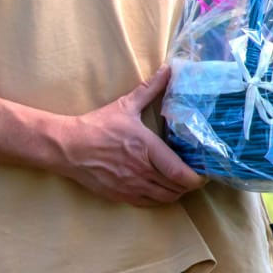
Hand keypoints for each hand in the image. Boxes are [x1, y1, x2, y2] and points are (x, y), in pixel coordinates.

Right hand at [54, 65, 205, 205]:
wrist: (67, 147)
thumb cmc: (97, 126)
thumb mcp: (125, 105)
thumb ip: (150, 88)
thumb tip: (168, 69)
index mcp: (147, 148)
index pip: (179, 172)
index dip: (196, 178)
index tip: (204, 173)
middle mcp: (141, 171)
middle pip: (176, 189)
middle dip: (189, 185)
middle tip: (195, 176)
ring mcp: (130, 186)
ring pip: (163, 199)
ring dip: (176, 193)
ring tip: (180, 183)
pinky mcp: (119, 196)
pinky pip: (147, 204)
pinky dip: (158, 199)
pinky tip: (160, 190)